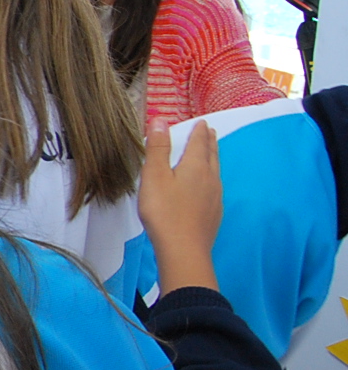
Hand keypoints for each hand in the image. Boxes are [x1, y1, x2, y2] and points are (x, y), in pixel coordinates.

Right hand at [138, 122, 220, 294]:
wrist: (183, 249)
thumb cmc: (164, 211)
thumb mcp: (154, 176)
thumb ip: (158, 148)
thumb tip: (160, 120)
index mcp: (195, 166)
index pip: (199, 143)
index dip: (199, 131)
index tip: (202, 121)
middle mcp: (210, 178)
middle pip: (211, 155)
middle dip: (209, 142)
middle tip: (210, 132)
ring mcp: (215, 197)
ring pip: (215, 171)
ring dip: (213, 159)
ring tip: (211, 153)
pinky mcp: (214, 213)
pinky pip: (215, 188)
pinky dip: (212, 178)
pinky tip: (208, 186)